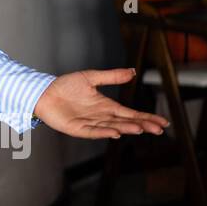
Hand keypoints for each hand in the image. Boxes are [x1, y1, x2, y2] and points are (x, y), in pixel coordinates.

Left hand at [32, 68, 169, 139]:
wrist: (44, 92)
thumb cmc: (65, 86)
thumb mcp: (91, 77)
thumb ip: (112, 76)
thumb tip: (132, 72)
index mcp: (106, 106)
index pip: (131, 113)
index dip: (146, 117)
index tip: (162, 122)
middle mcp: (101, 116)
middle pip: (126, 122)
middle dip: (142, 125)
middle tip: (159, 129)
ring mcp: (90, 123)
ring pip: (112, 127)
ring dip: (126, 128)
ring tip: (141, 128)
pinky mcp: (77, 128)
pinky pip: (93, 131)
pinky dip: (104, 132)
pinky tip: (116, 133)